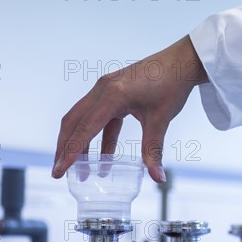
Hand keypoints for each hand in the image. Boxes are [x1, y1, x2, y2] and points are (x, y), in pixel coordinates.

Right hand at [52, 36, 207, 181]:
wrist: (181, 62)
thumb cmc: (171, 86)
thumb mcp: (161, 120)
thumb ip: (154, 150)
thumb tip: (158, 178)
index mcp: (112, 96)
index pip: (85, 129)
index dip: (71, 152)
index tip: (60, 170)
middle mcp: (102, 89)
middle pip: (73, 122)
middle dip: (65, 148)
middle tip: (60, 172)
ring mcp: (105, 88)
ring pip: (82, 119)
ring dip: (78, 143)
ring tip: (81, 169)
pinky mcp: (111, 90)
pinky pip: (97, 116)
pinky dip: (97, 136)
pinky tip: (105, 157)